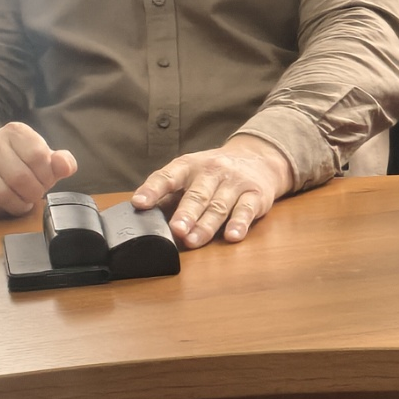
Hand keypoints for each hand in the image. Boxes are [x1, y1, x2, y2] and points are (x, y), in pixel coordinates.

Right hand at [0, 122, 77, 217]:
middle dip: (33, 193)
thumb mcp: (42, 159)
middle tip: (33, 195)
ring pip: (1, 194)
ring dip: (17, 205)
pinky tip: (2, 205)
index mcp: (15, 131)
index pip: (38, 156)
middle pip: (20, 178)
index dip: (46, 176)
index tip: (45, 181)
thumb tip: (66, 167)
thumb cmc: (17, 163)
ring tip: (20, 201)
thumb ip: (60, 162)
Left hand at [131, 133, 296, 246]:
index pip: (168, 176)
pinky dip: (239, 223)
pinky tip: (232, 236)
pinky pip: (247, 210)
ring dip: (206, 225)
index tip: (139, 203)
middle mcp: (212, 171)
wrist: (259, 158)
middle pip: (197, 195)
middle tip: (175, 229)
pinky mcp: (256, 195)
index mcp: (189, 166)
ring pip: (219, 205)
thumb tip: (142, 216)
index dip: (153, 189)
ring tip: (193, 240)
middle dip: (185, 213)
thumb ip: (169, 195)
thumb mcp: (190, 175)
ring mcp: (235, 182)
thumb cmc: (216, 172)